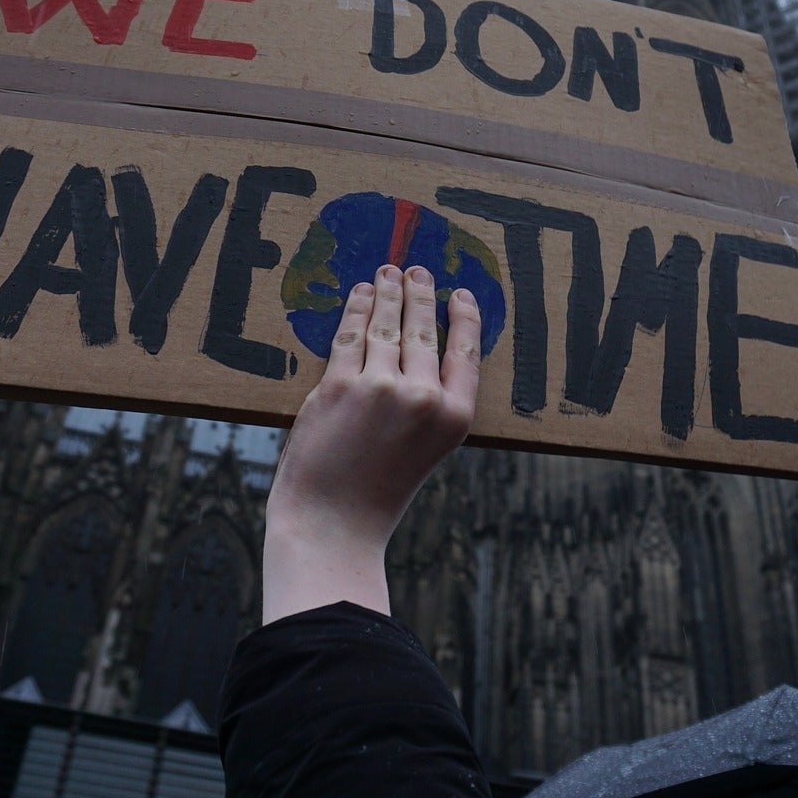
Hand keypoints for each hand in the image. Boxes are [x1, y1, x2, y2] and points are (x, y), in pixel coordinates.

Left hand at [262, 263, 482, 623]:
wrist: (332, 527)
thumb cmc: (374, 495)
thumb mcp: (423, 451)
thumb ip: (426, 406)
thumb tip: (412, 350)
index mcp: (454, 418)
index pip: (465, 352)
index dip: (464, 318)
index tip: (460, 294)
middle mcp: (424, 398)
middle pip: (424, 331)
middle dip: (420, 294)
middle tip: (418, 270)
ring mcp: (380, 389)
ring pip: (387, 326)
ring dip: (388, 293)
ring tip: (388, 272)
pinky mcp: (339, 387)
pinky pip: (351, 337)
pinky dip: (356, 311)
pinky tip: (360, 296)